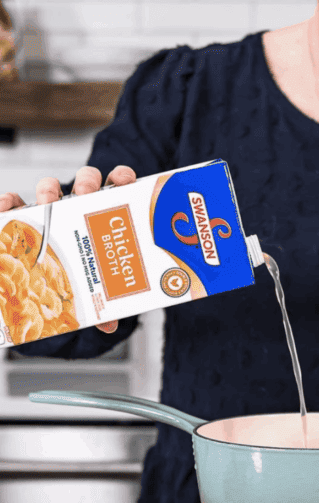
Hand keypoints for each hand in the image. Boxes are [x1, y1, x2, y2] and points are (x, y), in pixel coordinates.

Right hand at [0, 165, 136, 333]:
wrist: (39, 288)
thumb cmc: (75, 279)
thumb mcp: (91, 291)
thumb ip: (100, 305)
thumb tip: (109, 325)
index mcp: (102, 217)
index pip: (116, 186)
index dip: (121, 178)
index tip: (123, 181)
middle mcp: (78, 207)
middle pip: (85, 182)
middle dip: (86, 182)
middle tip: (85, 194)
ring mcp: (48, 209)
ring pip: (50, 186)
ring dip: (49, 189)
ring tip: (49, 204)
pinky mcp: (20, 215)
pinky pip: (13, 201)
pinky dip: (8, 202)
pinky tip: (6, 209)